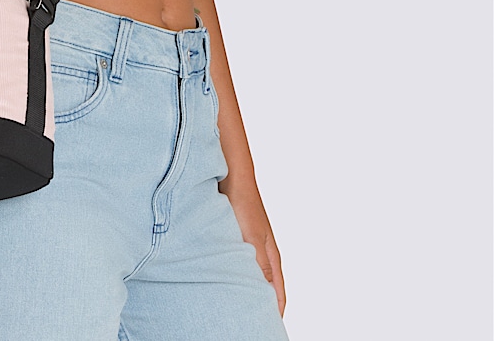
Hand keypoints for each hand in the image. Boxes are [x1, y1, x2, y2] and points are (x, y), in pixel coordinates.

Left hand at [221, 179, 286, 315]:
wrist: (232, 176)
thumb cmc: (244, 204)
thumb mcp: (252, 238)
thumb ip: (261, 266)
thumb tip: (269, 294)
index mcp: (271, 257)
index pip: (278, 294)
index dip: (276, 312)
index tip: (270, 329)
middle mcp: (263, 253)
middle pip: (266, 287)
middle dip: (261, 304)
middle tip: (252, 322)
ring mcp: (250, 245)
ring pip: (251, 275)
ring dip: (246, 289)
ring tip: (236, 307)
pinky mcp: (236, 237)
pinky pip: (238, 263)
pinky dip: (234, 274)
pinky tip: (222, 280)